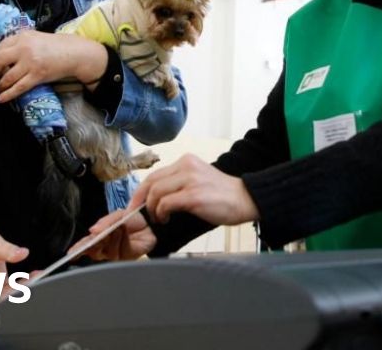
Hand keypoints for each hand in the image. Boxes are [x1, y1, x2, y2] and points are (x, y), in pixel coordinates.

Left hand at [0, 31, 106, 102]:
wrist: (75, 53)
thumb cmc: (56, 46)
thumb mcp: (36, 37)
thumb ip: (21, 43)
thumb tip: (6, 55)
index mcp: (23, 36)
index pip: (1, 46)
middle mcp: (24, 48)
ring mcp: (30, 63)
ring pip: (7, 77)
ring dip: (0, 85)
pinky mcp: (37, 76)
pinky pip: (18, 87)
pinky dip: (7, 95)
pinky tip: (0, 99)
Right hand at [0, 226, 28, 310]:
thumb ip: (6, 249)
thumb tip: (22, 254)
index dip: (0, 301)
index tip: (17, 292)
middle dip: (15, 294)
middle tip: (31, 283)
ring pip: (8, 295)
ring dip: (23, 289)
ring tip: (36, 277)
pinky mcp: (0, 283)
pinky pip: (13, 287)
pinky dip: (24, 283)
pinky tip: (34, 275)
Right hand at [77, 209, 155, 260]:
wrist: (151, 220)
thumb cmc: (132, 218)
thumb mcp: (117, 216)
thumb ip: (105, 222)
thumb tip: (93, 230)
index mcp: (100, 239)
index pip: (86, 246)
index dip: (78, 250)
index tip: (71, 253)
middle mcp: (106, 248)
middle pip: (94, 252)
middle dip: (92, 246)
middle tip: (93, 239)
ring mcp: (116, 253)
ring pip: (107, 251)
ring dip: (111, 238)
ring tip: (117, 227)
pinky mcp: (128, 256)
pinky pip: (121, 251)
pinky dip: (122, 239)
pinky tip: (123, 231)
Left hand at [134, 154, 258, 225]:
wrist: (246, 199)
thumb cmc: (223, 195)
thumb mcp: (198, 180)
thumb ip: (179, 182)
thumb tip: (156, 197)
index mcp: (186, 161)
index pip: (155, 174)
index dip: (141, 191)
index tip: (135, 204)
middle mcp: (187, 166)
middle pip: (151, 182)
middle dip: (139, 200)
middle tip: (137, 214)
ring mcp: (190, 180)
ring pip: (156, 192)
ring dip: (152, 209)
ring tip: (158, 218)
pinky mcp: (193, 195)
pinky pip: (166, 203)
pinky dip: (161, 213)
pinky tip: (166, 219)